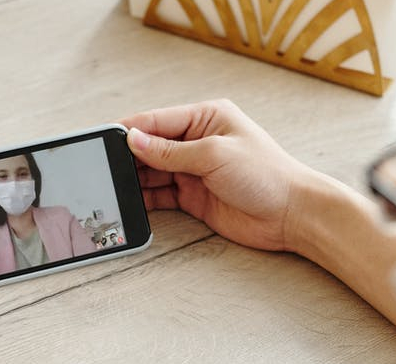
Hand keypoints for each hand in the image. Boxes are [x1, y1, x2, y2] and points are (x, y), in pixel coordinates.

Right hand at [121, 99, 313, 251]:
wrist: (292, 215)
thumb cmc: (266, 175)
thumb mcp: (214, 155)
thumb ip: (171, 151)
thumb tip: (134, 140)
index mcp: (205, 117)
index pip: (157, 120)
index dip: (129, 130)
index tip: (103, 138)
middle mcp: (197, 141)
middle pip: (151, 146)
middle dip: (128, 156)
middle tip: (103, 168)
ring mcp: (194, 170)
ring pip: (152, 171)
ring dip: (134, 179)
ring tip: (112, 186)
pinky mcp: (194, 197)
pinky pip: (160, 194)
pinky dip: (145, 199)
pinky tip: (131, 202)